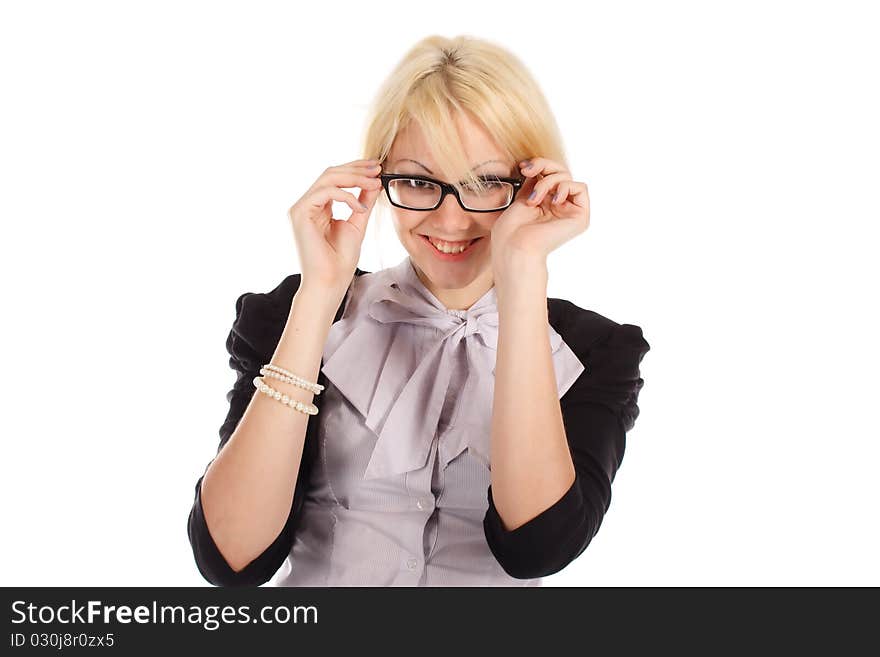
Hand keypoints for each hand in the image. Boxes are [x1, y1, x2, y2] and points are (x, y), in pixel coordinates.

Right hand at [287, 159, 382, 291]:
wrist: (330, 281)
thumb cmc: (340, 260)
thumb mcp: (357, 223)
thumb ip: (363, 202)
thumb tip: (373, 182)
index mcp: (318, 207)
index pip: (335, 178)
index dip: (355, 170)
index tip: (377, 168)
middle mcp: (307, 204)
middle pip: (330, 173)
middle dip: (356, 169)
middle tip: (377, 168)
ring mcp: (301, 208)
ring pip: (327, 178)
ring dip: (354, 178)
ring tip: (374, 183)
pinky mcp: (300, 213)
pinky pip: (324, 192)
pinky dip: (346, 196)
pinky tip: (361, 208)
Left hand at [490, 156, 589, 279]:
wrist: (514, 247)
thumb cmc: (512, 230)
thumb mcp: (522, 197)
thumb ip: (535, 181)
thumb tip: (540, 166)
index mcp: (546, 203)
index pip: (550, 174)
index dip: (539, 165)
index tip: (523, 167)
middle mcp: (559, 207)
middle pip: (561, 171)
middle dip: (543, 166)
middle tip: (528, 172)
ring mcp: (570, 212)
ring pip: (568, 177)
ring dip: (548, 182)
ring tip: (534, 199)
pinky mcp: (580, 217)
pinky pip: (581, 188)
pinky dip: (565, 187)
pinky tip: (553, 200)